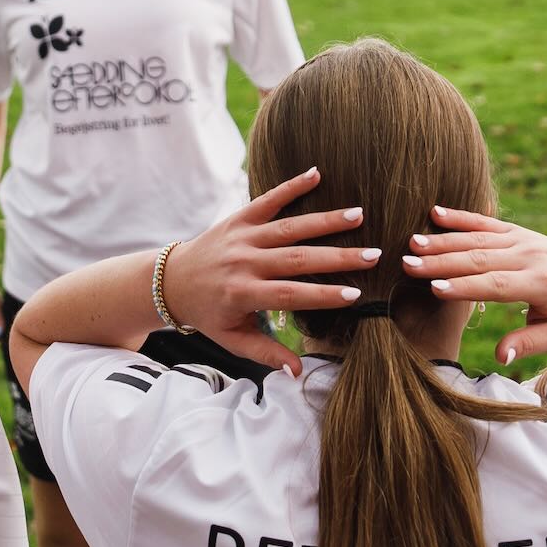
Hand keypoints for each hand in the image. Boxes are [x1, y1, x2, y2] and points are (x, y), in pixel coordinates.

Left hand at [159, 167, 382, 374]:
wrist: (173, 280)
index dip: (323, 295)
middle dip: (337, 257)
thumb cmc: (209, 314)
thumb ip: (266, 354)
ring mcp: (242, 237)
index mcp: (242, 294)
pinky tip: (317, 173)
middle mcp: (244, 262)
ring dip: (325, 220)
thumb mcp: (232, 339)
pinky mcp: (239, 218)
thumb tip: (299, 373)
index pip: (289, 294)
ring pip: (289, 227)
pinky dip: (291, 186)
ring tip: (359, 215)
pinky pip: (267, 199)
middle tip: (374, 255)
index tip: (356, 295)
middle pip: (297, 259)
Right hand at [402, 206, 546, 366]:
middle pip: (480, 258)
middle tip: (408, 264)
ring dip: (443, 240)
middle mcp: (528, 256)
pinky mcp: (515, 230)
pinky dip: (460, 216)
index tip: (434, 288)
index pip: (497, 285)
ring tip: (412, 242)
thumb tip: (500, 357)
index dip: (465, 287)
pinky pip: (485, 221)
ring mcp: (521, 239)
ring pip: (477, 239)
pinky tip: (434, 212)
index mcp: (539, 283)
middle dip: (442, 262)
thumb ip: (527, 344)